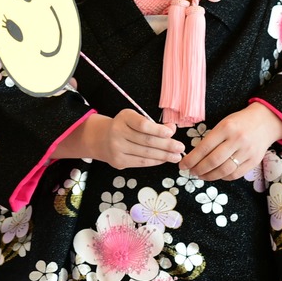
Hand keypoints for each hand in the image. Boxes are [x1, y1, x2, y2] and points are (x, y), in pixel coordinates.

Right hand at [55, 110, 184, 168]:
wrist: (101, 139)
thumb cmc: (124, 127)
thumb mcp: (136, 119)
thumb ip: (153, 123)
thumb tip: (172, 128)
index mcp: (124, 118)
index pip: (142, 125)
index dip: (158, 129)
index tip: (171, 132)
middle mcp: (118, 132)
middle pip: (146, 141)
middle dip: (166, 145)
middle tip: (180, 148)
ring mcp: (117, 148)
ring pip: (145, 154)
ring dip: (164, 156)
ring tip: (176, 156)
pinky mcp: (118, 161)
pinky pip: (141, 162)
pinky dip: (155, 162)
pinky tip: (163, 160)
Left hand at [179, 103, 281, 181]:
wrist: (266, 121)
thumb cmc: (240, 122)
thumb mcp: (224, 123)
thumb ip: (212, 138)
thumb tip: (195, 156)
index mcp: (226, 128)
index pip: (204, 147)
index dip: (191, 159)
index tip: (183, 165)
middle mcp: (237, 140)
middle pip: (213, 161)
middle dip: (198, 169)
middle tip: (190, 172)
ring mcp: (247, 152)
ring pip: (224, 170)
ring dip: (209, 176)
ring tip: (201, 176)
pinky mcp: (254, 161)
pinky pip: (236, 174)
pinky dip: (223, 177)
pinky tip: (216, 175)